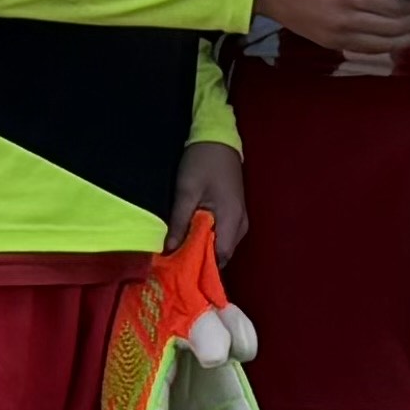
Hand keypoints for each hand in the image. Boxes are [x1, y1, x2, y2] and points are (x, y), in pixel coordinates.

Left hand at [173, 140, 249, 258]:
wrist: (218, 139)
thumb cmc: (203, 162)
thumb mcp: (186, 191)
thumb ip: (179, 221)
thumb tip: (169, 250)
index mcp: (232, 218)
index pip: (221, 256)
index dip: (201, 266)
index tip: (179, 270)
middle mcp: (241, 223)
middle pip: (223, 254)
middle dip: (200, 260)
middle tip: (175, 263)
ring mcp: (240, 219)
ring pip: (222, 245)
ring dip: (203, 250)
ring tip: (180, 251)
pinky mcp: (234, 214)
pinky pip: (223, 235)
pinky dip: (208, 240)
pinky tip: (190, 238)